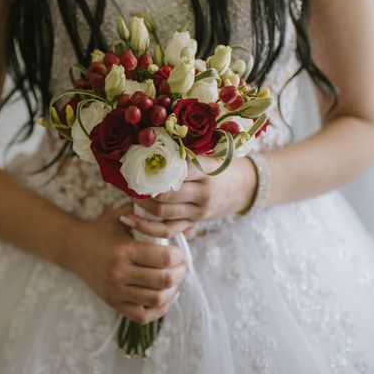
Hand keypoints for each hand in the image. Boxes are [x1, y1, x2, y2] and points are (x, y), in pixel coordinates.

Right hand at [63, 203, 186, 324]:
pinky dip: (160, 308)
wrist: (73, 248)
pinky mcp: (113, 303)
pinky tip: (165, 295)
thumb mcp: (122, 215)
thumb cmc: (102, 229)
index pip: (163, 258)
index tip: (178, 251)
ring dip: (172, 290)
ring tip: (173, 279)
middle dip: (180, 273)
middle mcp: (118, 273)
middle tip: (181, 265)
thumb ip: (152, 216)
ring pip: (157, 299)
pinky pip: (144, 316)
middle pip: (163, 280)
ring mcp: (115, 291)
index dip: (178, 255)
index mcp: (123, 249)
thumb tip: (188, 227)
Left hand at [123, 156, 256, 238]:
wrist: (246, 188)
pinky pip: (166, 230)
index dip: (154, 167)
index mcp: (208, 172)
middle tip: (128, 178)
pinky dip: (145, 227)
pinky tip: (127, 219)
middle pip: (166, 193)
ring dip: (141, 203)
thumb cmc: (224, 166)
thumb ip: (187, 153)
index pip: (177, 169)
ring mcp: (198, 212)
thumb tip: (152, 143)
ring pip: (162, 212)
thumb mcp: (211, 155)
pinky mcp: (193, 224)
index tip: (137, 160)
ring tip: (128, 193)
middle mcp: (203, 194)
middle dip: (143, 187)